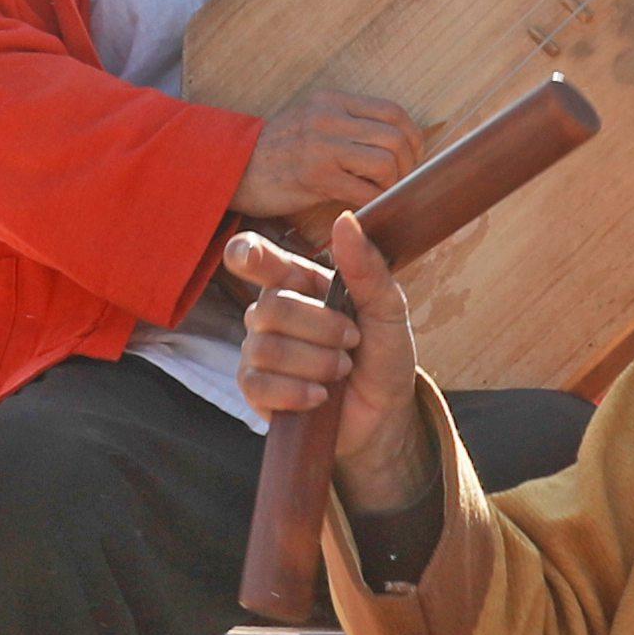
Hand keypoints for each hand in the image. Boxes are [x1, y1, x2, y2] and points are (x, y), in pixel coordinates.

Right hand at [221, 217, 433, 509]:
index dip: (245, 254)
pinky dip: (297, 391)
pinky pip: (258, 384)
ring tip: (341, 371)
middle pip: (272, 308)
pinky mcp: (255, 390)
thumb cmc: (383, 355)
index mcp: (296, 283)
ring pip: (267, 348)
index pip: (252, 256)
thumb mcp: (388, 310)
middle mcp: (270, 313)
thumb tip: (345, 220)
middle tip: (352, 341)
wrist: (386, 413)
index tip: (251, 258)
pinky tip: (320, 395)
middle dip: (322, 330)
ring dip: (317, 363)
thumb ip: (367, 268)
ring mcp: (257, 351)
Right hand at [235, 88, 419, 222]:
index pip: (394, 111)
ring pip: (386, 163)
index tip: (410, 158)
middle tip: (398, 182)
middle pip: (395, 138)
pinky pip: (365, 191)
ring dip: (392, 185)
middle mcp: (327, 117)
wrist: (233, 169)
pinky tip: (366, 206)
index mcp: (331, 101)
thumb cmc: (276, 151)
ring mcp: (320, 146)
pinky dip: (375, 202)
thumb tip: (396, 141)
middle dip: (407, 166)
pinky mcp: (315, 177)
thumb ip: (347, 124)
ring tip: (380, 193)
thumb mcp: (311, 122)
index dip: (413, 137)